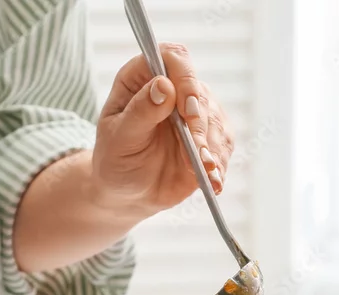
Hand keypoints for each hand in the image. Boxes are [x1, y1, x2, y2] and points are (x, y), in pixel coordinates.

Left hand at [93, 43, 235, 216]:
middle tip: (197, 153)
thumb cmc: (115, 160)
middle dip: (200, 125)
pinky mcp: (209, 138)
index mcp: (143, 78)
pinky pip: (222, 145)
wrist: (128, 192)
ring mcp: (193, 113)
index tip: (188, 109)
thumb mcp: (119, 137)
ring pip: (215, 119)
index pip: (173, 58)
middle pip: (199, 92)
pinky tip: (213, 181)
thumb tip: (164, 85)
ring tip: (204, 171)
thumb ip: (140, 112)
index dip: (185, 78)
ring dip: (212, 147)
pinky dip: (219, 164)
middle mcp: (172, 89)